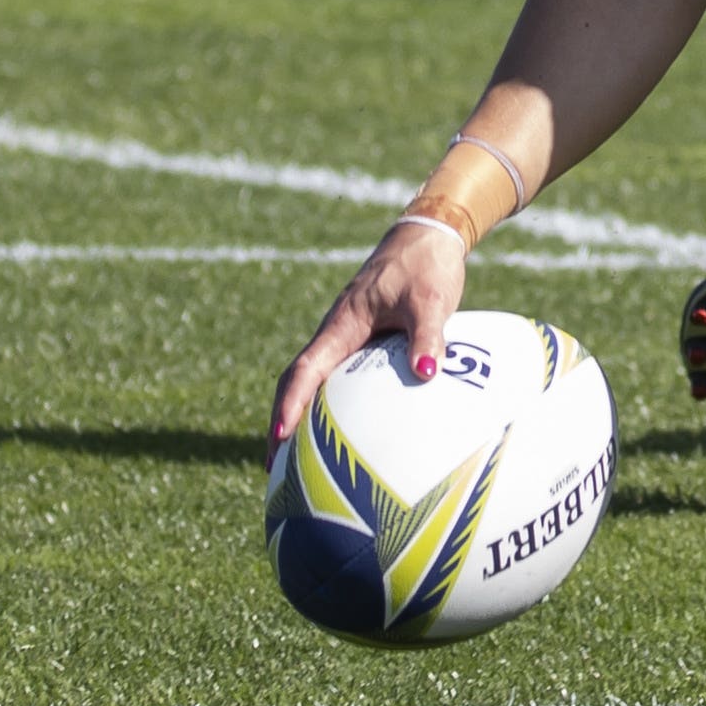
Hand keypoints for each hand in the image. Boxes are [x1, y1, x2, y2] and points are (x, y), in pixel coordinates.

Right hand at [269, 217, 470, 451]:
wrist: (428, 238)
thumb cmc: (426, 266)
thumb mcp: (430, 301)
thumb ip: (428, 336)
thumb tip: (426, 373)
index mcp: (343, 325)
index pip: (305, 370)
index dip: (289, 405)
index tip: (279, 438)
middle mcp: (337, 335)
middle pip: (297, 383)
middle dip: (282, 422)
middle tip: (276, 467)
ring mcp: (346, 339)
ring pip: (314, 382)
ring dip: (301, 417)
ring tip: (298, 462)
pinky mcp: (362, 342)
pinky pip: (337, 378)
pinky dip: (329, 406)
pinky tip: (343, 433)